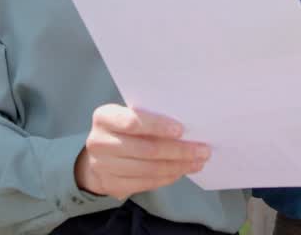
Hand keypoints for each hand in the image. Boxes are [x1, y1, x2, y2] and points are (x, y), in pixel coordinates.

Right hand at [74, 104, 210, 199]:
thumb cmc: (122, 130)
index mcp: (104, 117)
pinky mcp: (110, 185)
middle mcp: (99, 142)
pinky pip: (145, 183)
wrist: (98, 155)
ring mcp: (102, 166)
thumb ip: (149, 118)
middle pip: (145, 149)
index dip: (158, 126)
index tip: (182, 130)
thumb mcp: (128, 116)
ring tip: (198, 162)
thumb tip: (187, 127)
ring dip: (177, 166)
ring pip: (148, 169)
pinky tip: (181, 172)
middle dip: (178, 150)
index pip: (132, 122)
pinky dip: (167, 178)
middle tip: (203, 150)